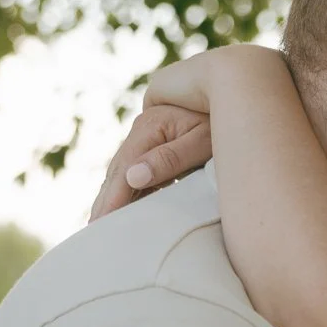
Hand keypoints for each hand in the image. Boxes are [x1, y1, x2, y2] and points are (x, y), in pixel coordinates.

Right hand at [91, 102, 212, 219]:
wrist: (233, 96)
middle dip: (105, 200)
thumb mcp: (202, 141)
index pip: (125, 169)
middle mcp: (142, 129)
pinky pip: (136, 169)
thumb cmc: (222, 122)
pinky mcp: (156, 142)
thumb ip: (170, 158)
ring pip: (124, 170)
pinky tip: (125, 208)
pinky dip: (128, 189)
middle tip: (93, 230)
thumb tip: (133, 177)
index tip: (103, 222)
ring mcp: (147, 135)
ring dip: (112, 195)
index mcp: (150, 126)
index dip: (113, 197)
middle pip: (118, 170)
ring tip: (102, 223)